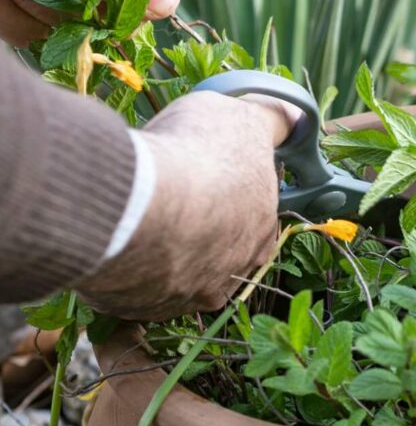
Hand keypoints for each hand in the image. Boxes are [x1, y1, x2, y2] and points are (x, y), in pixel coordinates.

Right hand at [78, 93, 302, 320]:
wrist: (136, 204)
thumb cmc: (196, 157)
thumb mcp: (242, 120)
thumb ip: (271, 123)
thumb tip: (294, 118)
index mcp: (260, 235)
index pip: (248, 216)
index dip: (223, 191)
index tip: (199, 171)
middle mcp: (228, 277)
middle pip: (211, 248)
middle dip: (192, 224)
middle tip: (164, 193)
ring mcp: (181, 298)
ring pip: (170, 271)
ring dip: (156, 246)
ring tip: (131, 213)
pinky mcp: (137, 308)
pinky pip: (131, 287)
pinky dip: (123, 264)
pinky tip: (111, 236)